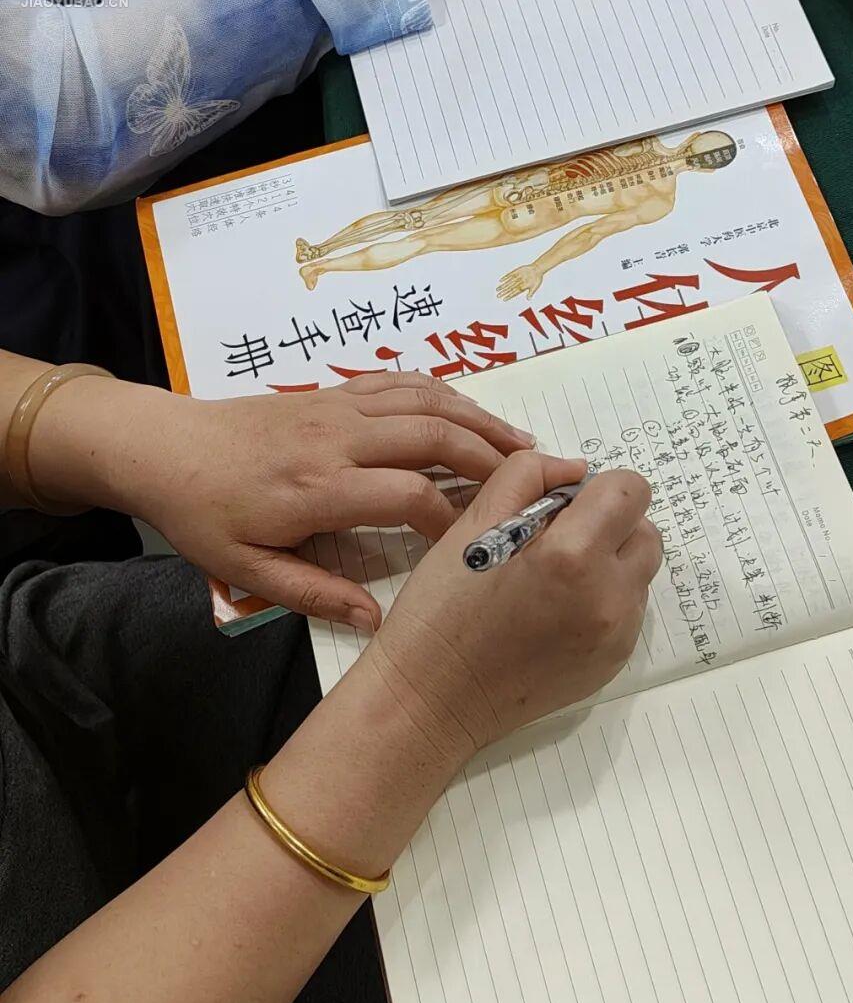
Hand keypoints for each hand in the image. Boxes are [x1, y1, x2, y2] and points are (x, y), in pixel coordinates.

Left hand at [30, 372, 534, 627]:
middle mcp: (338, 437)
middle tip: (540, 480)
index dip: (454, 518)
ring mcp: (339, 406)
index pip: (409, 493)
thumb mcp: (245, 570)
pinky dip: (446, 394)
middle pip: (434, 435)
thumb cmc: (203, 514)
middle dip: (493, 457)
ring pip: (427, 401)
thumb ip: (314, 593)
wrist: (163, 446)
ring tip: (525, 445)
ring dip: (481, 419)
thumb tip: (378, 621)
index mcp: (318, 487)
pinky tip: (472, 413)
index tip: (478, 545)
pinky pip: (403, 382)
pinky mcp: (335, 391)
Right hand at [366, 452, 662, 757]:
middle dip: (609, 524)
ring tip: (553, 577)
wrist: (431, 701)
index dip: (596, 488)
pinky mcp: (613, 664)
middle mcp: (608, 597)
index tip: (562, 504)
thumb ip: (528, 476)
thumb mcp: (472, 523)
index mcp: (572, 556)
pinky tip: (554, 610)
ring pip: (640, 572)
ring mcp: (616, 636)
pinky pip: (628, 611)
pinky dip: (603, 598)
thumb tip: (574, 470)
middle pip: (645, 531)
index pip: (630, 490)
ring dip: (610, 561)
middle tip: (554, 538)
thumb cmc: (441, 613)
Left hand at [496, 263, 542, 300]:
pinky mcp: (516, 272)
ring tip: (497, 289)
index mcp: (522, 288)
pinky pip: (509, 275)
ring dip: (503, 286)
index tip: (504, 299)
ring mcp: (517, 278)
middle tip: (498, 296)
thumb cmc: (537, 279)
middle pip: (509, 289)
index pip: (514, 293)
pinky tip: (501, 280)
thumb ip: (531, 293)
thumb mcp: (534, 287)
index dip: (509, 296)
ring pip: (508, 283)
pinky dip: (505, 277)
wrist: (538, 269)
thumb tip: (528, 299)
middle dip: (504, 292)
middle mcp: (518, 283)